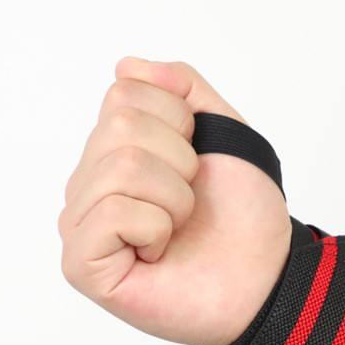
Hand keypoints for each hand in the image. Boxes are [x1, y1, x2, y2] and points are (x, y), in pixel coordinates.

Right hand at [57, 57, 291, 344]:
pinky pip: (111, 212)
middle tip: (191, 205)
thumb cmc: (243, 216)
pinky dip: (155, 228)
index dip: (181, 124)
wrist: (263, 278)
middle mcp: (89, 185)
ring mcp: (80, 225)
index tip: (198, 167)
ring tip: (178, 230)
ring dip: (174, 199)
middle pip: (119, 127)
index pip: (124, 93)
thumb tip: (125, 66)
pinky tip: (159, 254)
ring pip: (119, 167)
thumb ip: (182, 89)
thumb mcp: (224, 132)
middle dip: (179, 163)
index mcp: (115, 151)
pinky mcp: (81, 265)